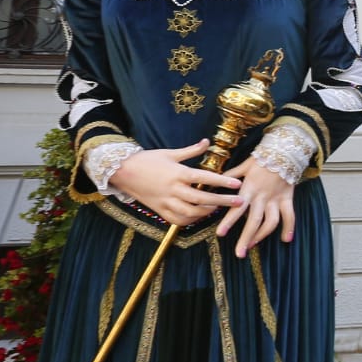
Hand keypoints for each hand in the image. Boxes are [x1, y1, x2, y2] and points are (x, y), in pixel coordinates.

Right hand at [106, 139, 240, 225]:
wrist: (121, 172)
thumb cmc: (147, 160)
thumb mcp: (169, 152)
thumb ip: (190, 150)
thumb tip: (207, 141)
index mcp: (177, 173)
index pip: (203, 178)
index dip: (221, 181)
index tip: (237, 184)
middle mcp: (172, 189)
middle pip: (201, 198)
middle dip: (222, 201)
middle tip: (240, 202)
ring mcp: (165, 202)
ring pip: (190, 212)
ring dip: (207, 212)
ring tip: (220, 208)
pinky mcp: (159, 210)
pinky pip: (178, 220)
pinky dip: (191, 220)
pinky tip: (200, 215)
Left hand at [214, 155, 295, 257]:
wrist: (285, 150)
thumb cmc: (261, 158)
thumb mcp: (243, 165)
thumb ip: (230, 175)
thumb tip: (213, 181)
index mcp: (249, 189)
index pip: (237, 208)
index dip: (229, 221)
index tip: (220, 234)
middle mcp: (262, 197)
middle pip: (254, 221)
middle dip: (246, 238)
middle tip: (239, 253)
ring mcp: (276, 199)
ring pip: (270, 222)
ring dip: (262, 236)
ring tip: (252, 246)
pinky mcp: (288, 199)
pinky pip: (290, 215)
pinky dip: (289, 227)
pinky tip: (286, 239)